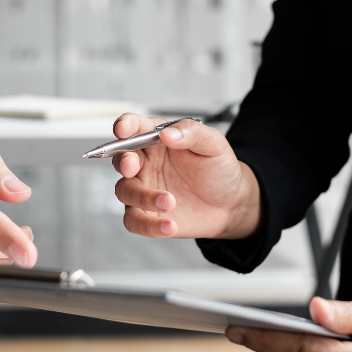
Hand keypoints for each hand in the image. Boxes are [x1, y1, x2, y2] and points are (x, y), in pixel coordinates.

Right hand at [112, 114, 260, 239]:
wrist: (231, 203)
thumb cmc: (219, 169)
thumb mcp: (214, 144)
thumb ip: (191, 133)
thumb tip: (167, 133)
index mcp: (157, 140)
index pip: (135, 127)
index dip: (125, 125)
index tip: (123, 130)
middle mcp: (145, 163)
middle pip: (121, 159)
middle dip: (123, 162)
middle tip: (132, 166)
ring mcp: (144, 189)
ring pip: (124, 191)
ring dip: (142, 197)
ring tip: (170, 202)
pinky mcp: (147, 214)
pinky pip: (134, 221)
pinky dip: (147, 225)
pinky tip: (169, 225)